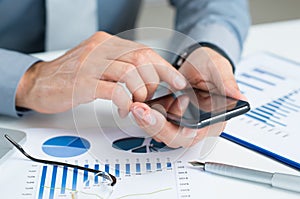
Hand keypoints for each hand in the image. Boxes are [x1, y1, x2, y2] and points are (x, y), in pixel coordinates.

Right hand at [16, 32, 186, 114]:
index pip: (144, 50)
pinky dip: (125, 102)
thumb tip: (148, 76)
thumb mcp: (99, 62)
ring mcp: (91, 65)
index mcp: (106, 43)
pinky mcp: (83, 83)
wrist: (38, 82)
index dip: (164, 67)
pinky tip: (123, 108)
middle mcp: (100, 49)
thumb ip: (120, 65)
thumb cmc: (71, 75)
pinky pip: (115, 91)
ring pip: (131, 74)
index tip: (176, 80)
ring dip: (140, 93)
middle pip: (141, 60)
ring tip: (136, 103)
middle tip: (152, 96)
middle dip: (155, 81)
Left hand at [131, 47, 243, 147]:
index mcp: (214, 120)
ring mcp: (181, 123)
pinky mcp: (169, 118)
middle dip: (155, 126)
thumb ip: (226, 82)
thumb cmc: (210, 67)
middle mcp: (197, 127)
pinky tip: (138, 105)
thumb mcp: (219, 69)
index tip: (161, 118)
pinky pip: (155, 124)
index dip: (177, 130)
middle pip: (174, 137)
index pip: (195, 134)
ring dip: (146, 122)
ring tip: (136, 107)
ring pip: (162, 133)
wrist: (198, 63)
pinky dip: (145, 116)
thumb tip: (240, 97)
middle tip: (140, 111)